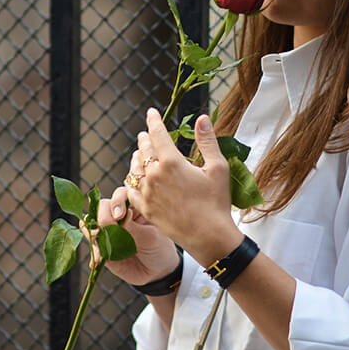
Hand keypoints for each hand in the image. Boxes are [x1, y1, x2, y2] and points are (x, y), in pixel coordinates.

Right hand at [85, 185, 177, 286]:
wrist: (158, 272)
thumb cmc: (160, 249)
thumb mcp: (150, 237)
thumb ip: (133, 227)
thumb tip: (118, 215)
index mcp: (134, 207)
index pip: (121, 195)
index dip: (117, 202)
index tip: (120, 215)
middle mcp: (119, 215)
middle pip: (102, 206)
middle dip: (102, 216)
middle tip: (108, 228)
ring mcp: (109, 230)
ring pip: (91, 223)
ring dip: (93, 231)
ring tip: (99, 241)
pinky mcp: (103, 247)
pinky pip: (92, 245)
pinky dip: (93, 252)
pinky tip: (98, 260)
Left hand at [125, 109, 242, 265]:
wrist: (209, 236)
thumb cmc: (217, 202)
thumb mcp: (218, 168)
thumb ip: (207, 141)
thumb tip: (202, 118)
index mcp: (171, 162)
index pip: (157, 134)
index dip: (154, 121)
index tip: (151, 112)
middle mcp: (154, 175)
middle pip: (144, 150)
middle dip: (145, 139)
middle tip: (145, 134)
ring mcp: (147, 193)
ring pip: (135, 169)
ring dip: (136, 158)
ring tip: (139, 153)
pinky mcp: (145, 209)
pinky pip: (130, 190)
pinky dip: (131, 180)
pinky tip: (133, 178)